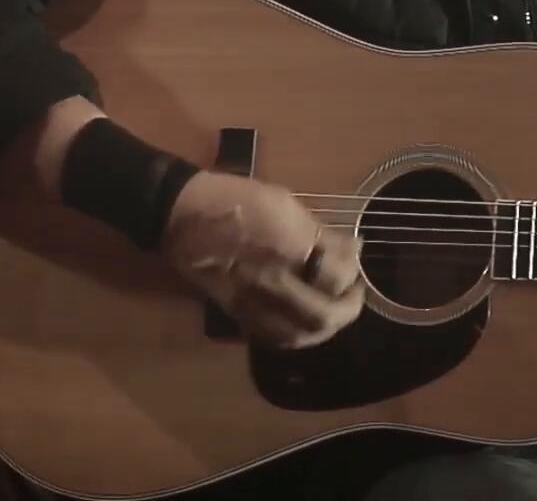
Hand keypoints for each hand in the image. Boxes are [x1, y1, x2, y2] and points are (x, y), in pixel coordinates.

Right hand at [159, 172, 363, 348]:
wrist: (181, 215)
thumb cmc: (236, 199)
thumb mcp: (285, 203)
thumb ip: (320, 232)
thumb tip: (353, 248)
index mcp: (289, 248)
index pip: (337, 277)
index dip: (353, 272)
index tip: (355, 260)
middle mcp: (274, 282)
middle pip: (323, 316)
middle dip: (347, 309)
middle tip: (353, 294)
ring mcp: (253, 303)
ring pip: (299, 335)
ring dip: (324, 328)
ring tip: (332, 310)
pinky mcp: (236, 313)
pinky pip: (273, 337)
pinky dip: (296, 334)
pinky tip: (303, 321)